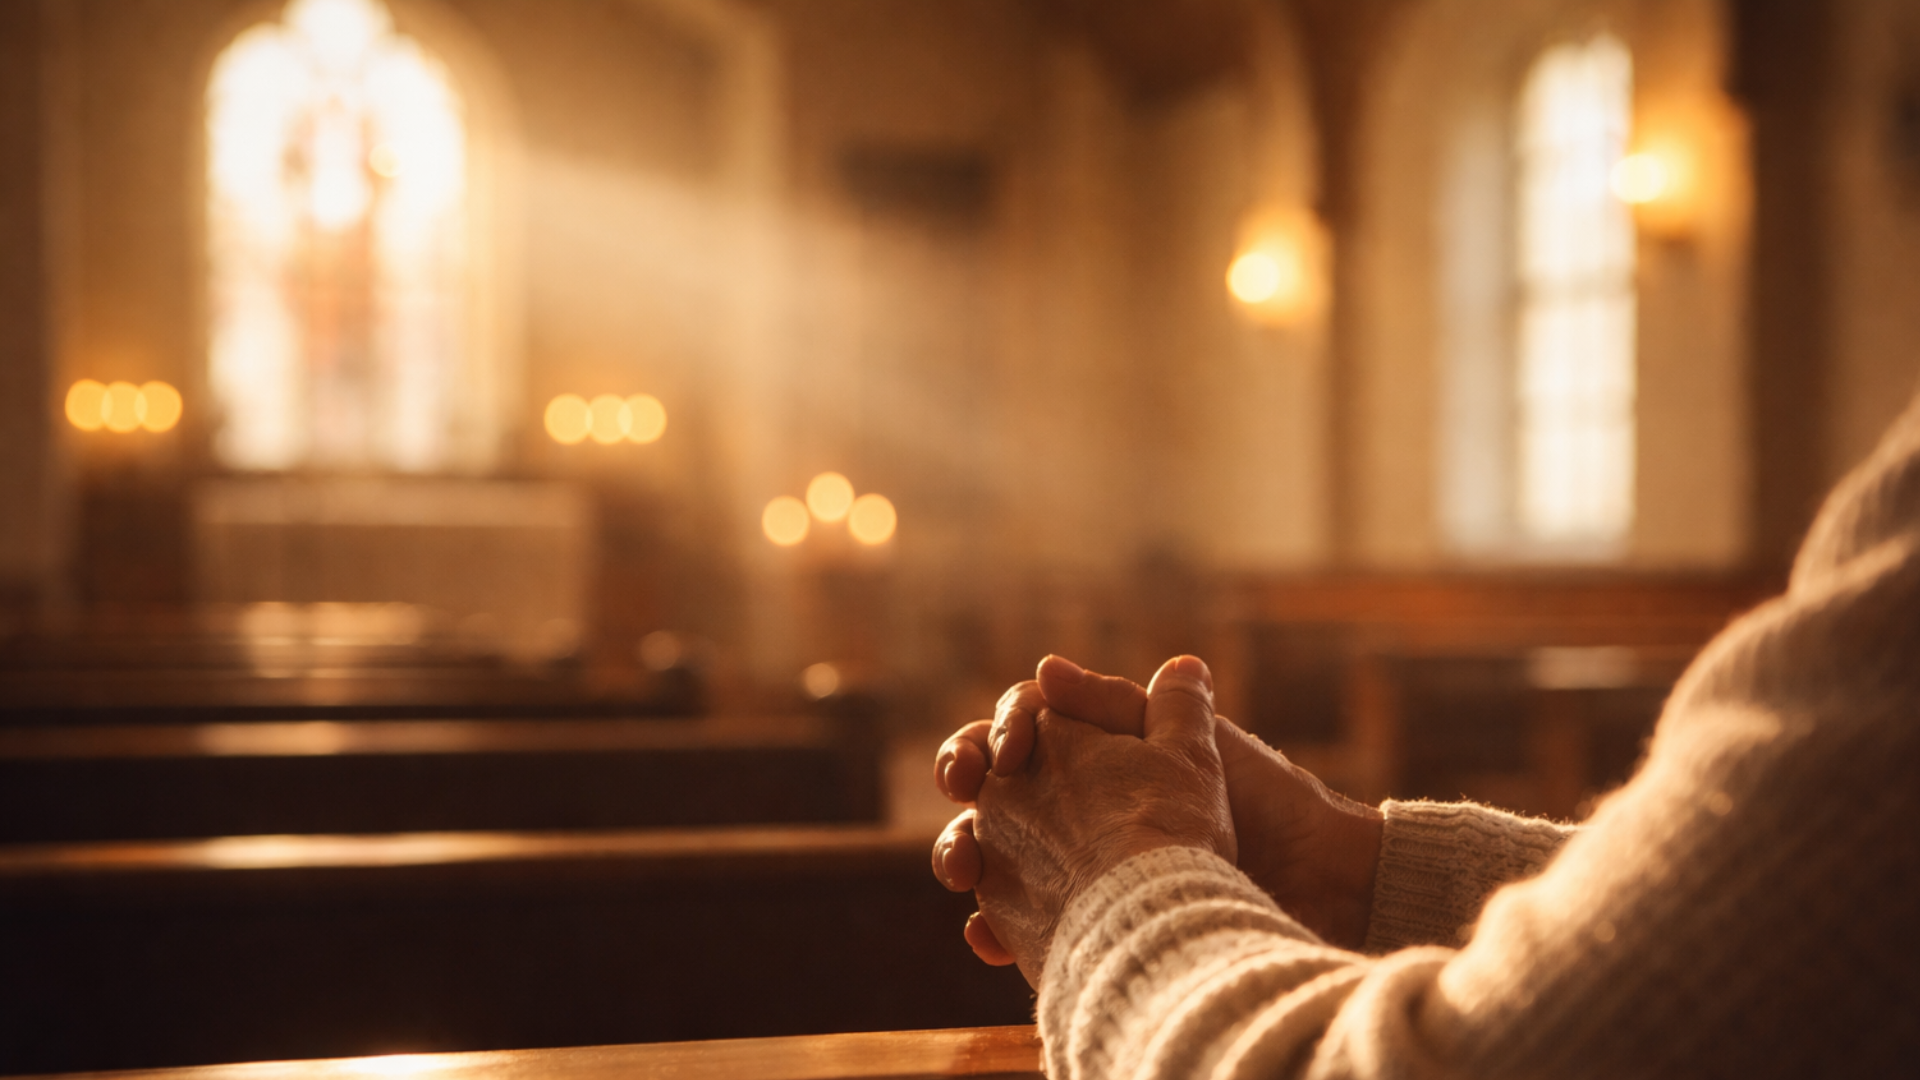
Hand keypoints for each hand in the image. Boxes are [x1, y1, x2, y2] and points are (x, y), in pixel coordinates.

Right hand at [934, 654, 1382, 956]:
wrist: (1312, 882)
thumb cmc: (1260, 800)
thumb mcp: (1192, 742)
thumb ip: (1123, 706)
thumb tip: (1044, 669)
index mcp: (1100, 750)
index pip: (1021, 728)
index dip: (996, 732)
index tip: (1001, 751)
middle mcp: (1078, 802)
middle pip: (993, 786)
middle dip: (965, 782)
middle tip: (964, 790)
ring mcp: (1075, 863)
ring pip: (993, 852)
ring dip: (966, 853)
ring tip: (968, 869)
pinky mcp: (1081, 921)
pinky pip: (1020, 921)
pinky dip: (996, 925)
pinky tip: (990, 933)